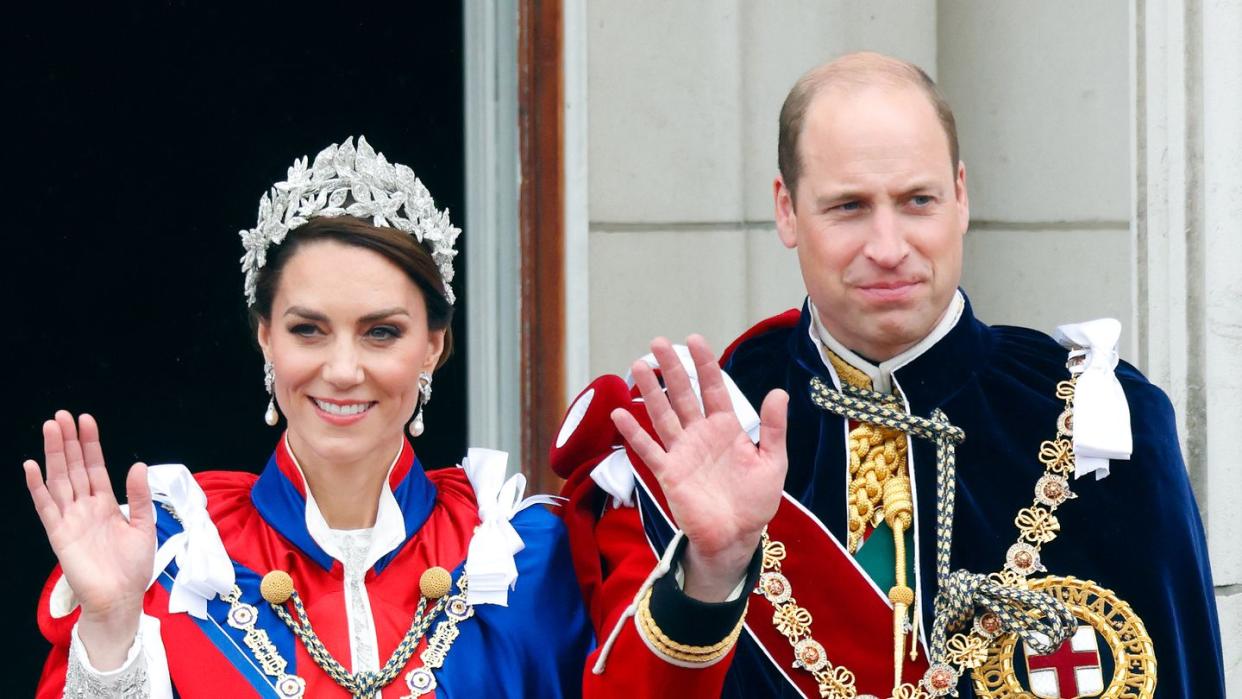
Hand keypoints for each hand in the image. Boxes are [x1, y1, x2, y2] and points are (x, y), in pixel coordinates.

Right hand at [23, 411, 154, 668]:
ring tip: (50, 428)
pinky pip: (46, 507)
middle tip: (62, 415)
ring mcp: (70, 519)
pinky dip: (37, 487)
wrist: (121, 598)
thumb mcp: (144, 526)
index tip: (86, 419)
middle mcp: (85, 507)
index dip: (90, 443)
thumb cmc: (132, 567)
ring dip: (54, 454)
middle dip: (68, 441)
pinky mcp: (59, 534)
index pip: (95, 466)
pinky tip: (32, 466)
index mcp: (105, 504)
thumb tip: (138, 465)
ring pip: (59, 479)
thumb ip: (139, 496)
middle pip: (74, 467)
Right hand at [612, 336, 787, 601]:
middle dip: (672, 369)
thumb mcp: (773, 462)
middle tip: (658, 343)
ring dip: (650, 391)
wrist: (737, 537)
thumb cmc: (756, 501)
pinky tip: (620, 413)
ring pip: (663, 415)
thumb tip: (779, 391)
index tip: (694, 340)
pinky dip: (633, 432)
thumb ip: (773, 428)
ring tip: (637, 365)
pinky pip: (648, 449)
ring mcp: (682, 452)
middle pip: (684, 395)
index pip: (713, 389)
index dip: (704, 365)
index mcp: (727, 428)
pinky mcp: (669, 472)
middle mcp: (701, 435)